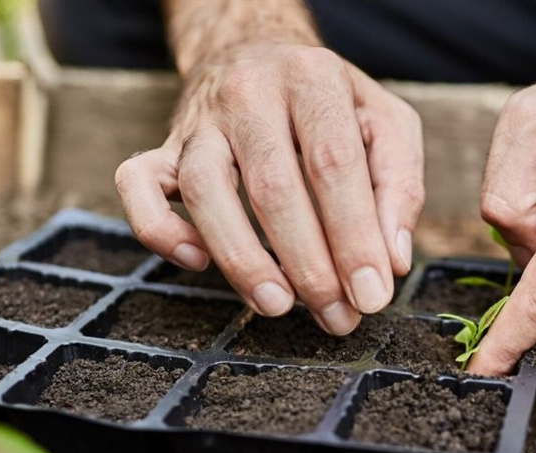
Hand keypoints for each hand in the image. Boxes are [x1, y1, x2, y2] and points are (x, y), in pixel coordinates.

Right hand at [115, 43, 423, 334]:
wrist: (255, 52)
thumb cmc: (329, 102)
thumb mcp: (385, 124)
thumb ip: (399, 186)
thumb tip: (391, 261)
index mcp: (313, 79)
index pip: (334, 164)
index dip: (354, 236)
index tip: (372, 294)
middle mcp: (250, 93)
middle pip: (272, 186)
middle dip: (309, 264)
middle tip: (337, 316)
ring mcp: (199, 121)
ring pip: (203, 190)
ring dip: (241, 259)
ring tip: (278, 305)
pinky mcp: (163, 147)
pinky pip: (136, 184)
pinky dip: (160, 230)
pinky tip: (198, 263)